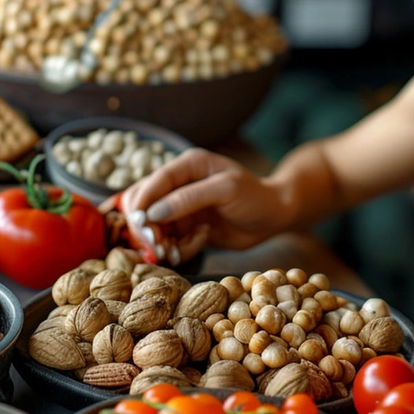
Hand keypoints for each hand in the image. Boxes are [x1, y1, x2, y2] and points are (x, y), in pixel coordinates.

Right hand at [118, 148, 294, 250]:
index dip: (143, 202)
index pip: (154, 181)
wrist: (274, 217)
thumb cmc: (255, 196)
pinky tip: (200, 241)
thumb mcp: (225, 190)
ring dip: (164, 241)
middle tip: (160, 245)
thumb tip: (153, 213)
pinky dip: (179, 248)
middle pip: (145, 205)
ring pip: (154, 227)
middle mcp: (180, 185)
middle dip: (149, 227)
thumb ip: (188, 199)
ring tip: (181, 247)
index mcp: (188, 165)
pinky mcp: (186, 228)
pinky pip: (170, 241)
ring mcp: (181, 208)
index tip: (140, 224)